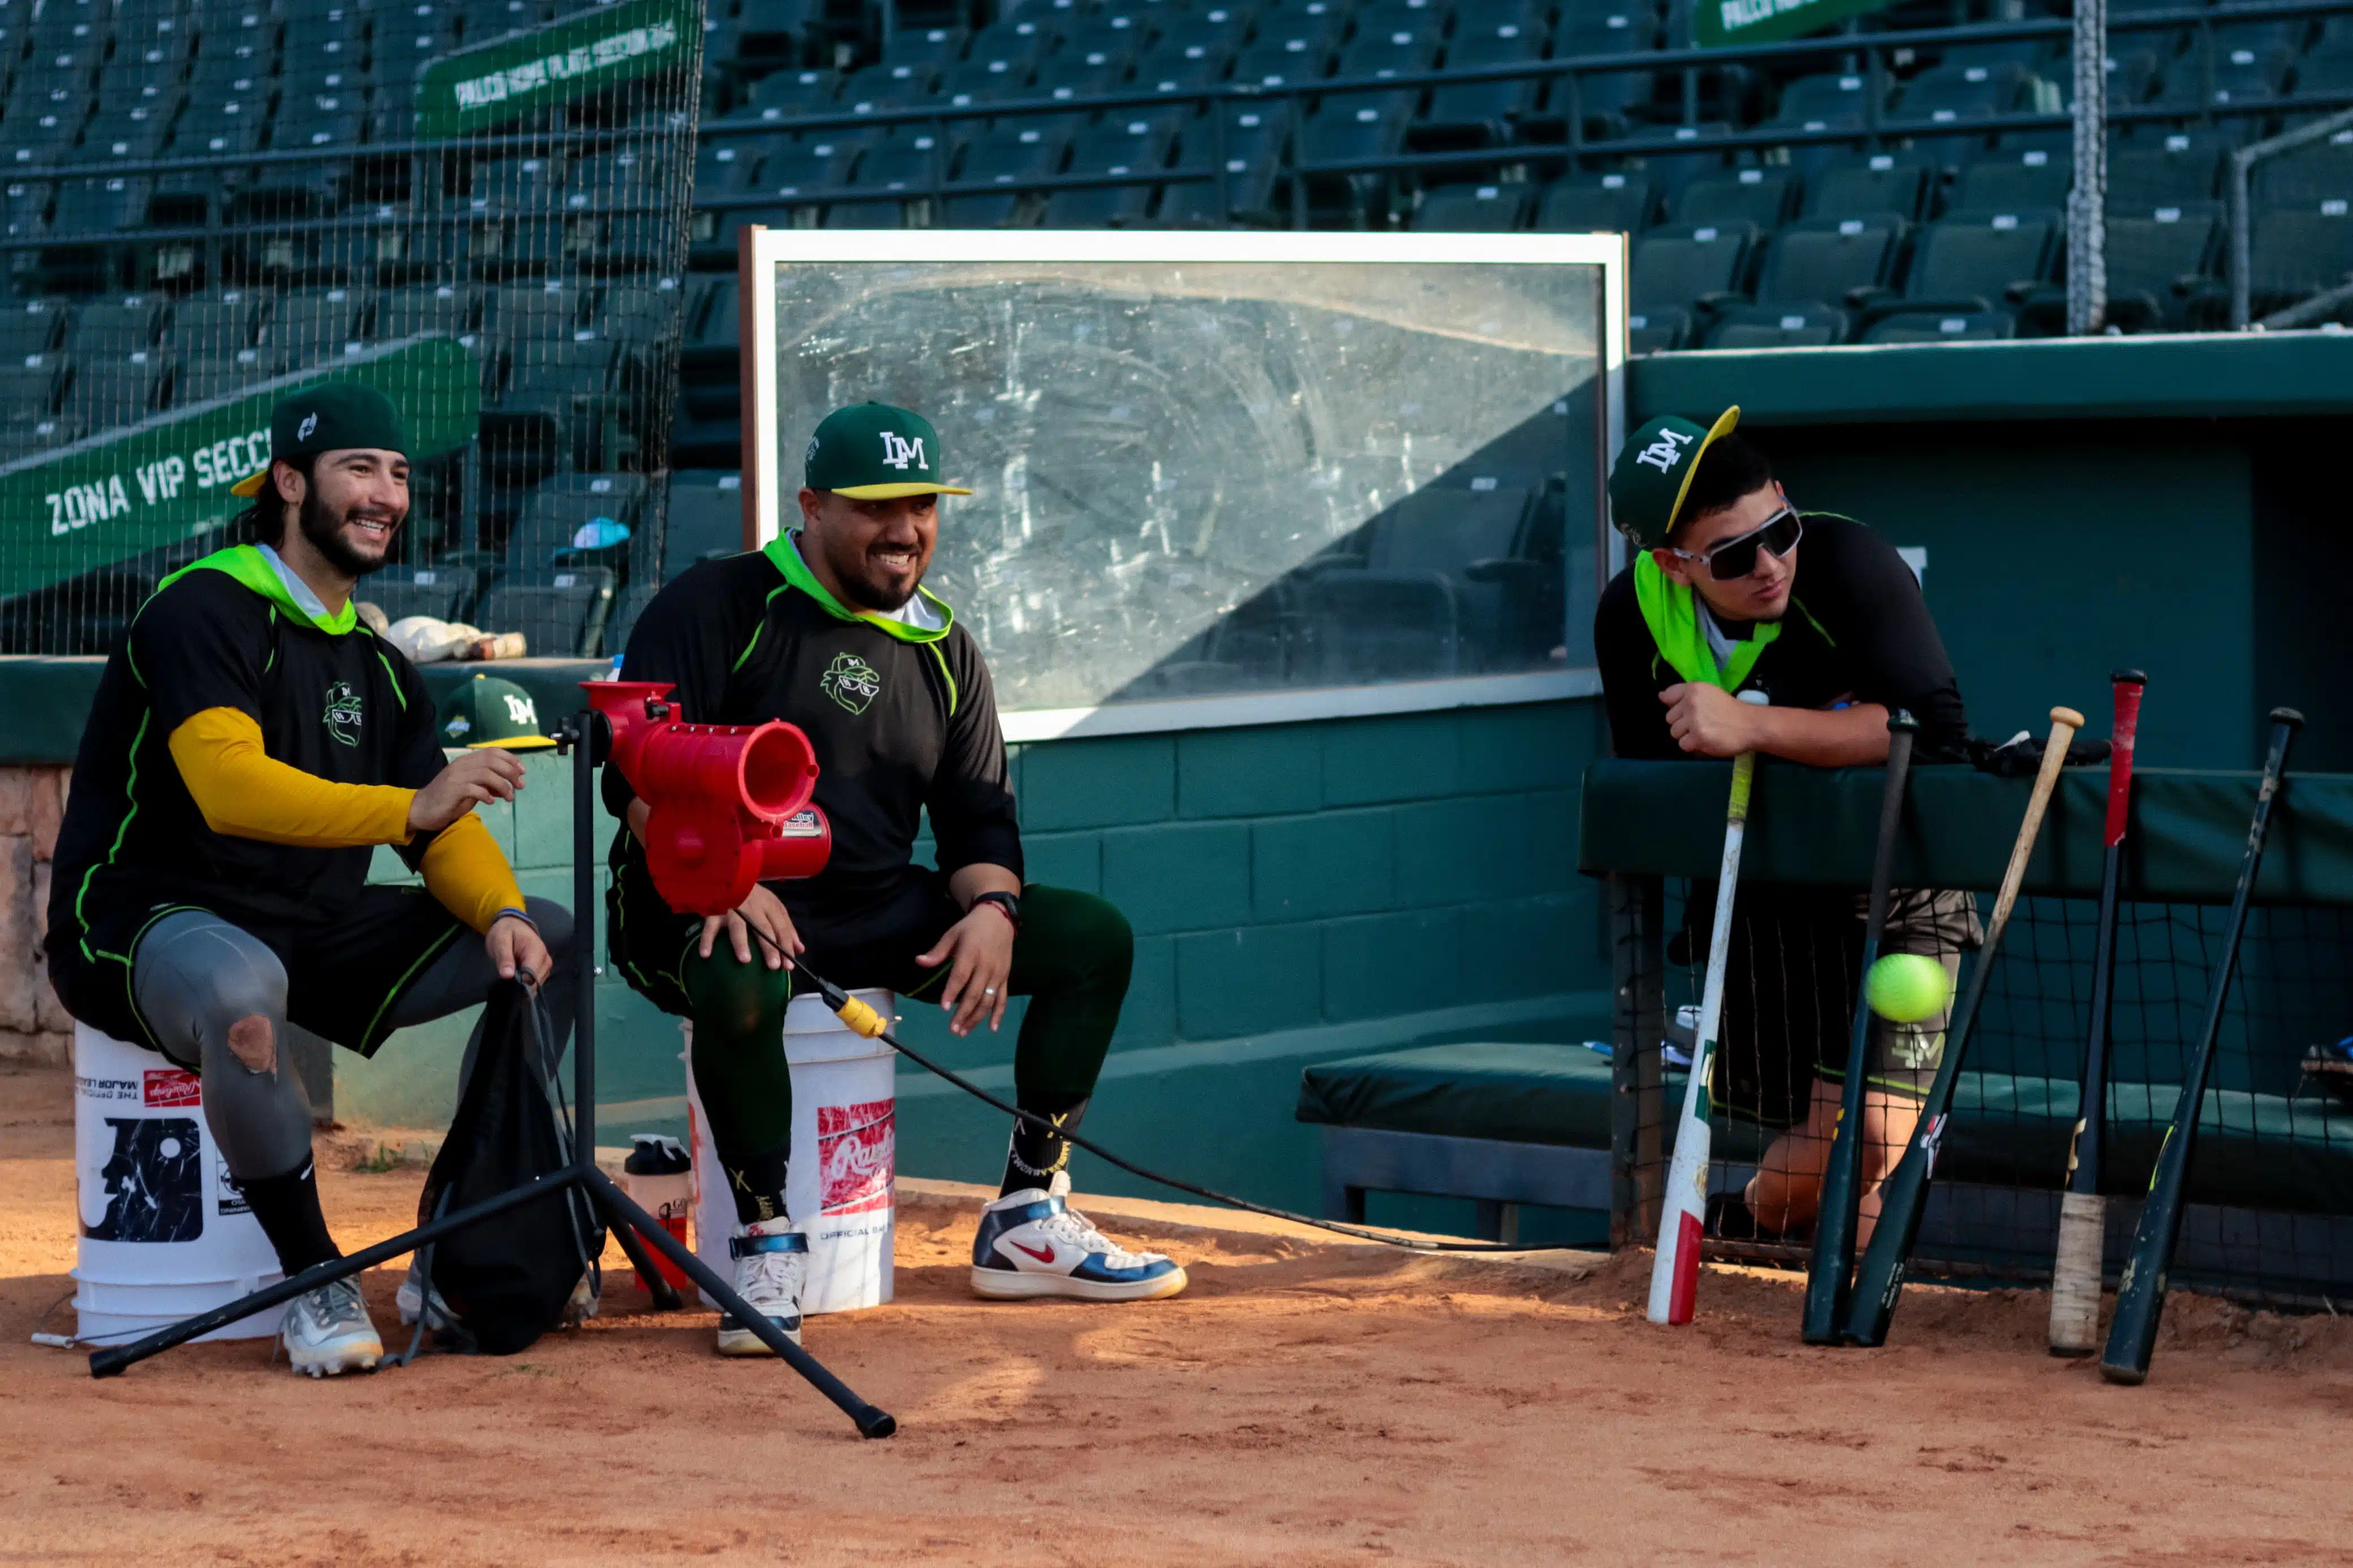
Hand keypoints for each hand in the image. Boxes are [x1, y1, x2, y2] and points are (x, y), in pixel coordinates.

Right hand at [409, 750, 524, 835]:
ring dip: (503, 786)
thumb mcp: (472, 789)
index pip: (492, 751)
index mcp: (467, 761)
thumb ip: (488, 784)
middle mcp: (462, 765)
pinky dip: (487, 795)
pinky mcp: (452, 790)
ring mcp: (456, 776)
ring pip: (486, 774)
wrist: (422, 809)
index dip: (510, 759)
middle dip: (511, 772)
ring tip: (509, 797)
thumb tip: (510, 786)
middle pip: (492, 760)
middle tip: (520, 786)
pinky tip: (491, 802)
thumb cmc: (449, 799)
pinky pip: (475, 789)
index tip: (522, 771)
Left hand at [487, 913, 550, 987]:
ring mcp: (545, 965)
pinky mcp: (543, 969)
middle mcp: (545, 959)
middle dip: (520, 984)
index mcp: (536, 951)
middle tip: (507, 975)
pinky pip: (536, 981)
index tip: (507, 980)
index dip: (518, 983)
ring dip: (523, 983)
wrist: (513, 924)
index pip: (532, 976)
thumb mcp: (500, 941)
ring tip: (511, 973)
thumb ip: (504, 958)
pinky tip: (517, 975)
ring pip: (536, 984)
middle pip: (535, 982)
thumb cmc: (506, 931)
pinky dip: (526, 982)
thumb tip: (507, 975)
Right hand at [698, 881, 800, 969]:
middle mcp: (753, 907)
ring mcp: (733, 909)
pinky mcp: (715, 911)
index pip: (781, 927)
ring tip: (745, 960)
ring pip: (738, 926)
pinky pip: (710, 927)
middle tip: (774, 966)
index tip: (789, 966)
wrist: (730, 875)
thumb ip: (786, 928)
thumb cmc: (755, 897)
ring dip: (741, 943)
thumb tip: (800, 949)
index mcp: (770, 905)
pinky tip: (705, 955)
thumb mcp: (774, 907)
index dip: (786, 946)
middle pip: (763, 928)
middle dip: (769, 947)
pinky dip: (707, 940)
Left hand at [915, 905, 1013, 1036]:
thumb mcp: (952, 934)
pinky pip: (1003, 998)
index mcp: (971, 953)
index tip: (943, 1008)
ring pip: (988, 1000)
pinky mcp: (1005, 977)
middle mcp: (986, 966)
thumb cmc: (971, 927)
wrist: (999, 918)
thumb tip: (919, 961)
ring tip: (964, 1031)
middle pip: (974, 993)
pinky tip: (992, 1028)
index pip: (961, 976)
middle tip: (952, 1029)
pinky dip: (998, 1014)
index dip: (952, 992)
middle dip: (963, 1013)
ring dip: (976, 1018)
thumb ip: (937, 952)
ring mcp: (998, 973)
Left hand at [1660, 683, 1764, 757]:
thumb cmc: (1729, 710)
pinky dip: (1693, 746)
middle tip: (1701, 723)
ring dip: (1687, 736)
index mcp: (1694, 689)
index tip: (1690, 711)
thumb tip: (1661, 696)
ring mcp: (1694, 720)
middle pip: (1670, 718)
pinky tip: (1705, 741)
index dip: (1677, 706)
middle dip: (1682, 723)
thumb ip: (1684, 695)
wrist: (1750, 725)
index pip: (1669, 696)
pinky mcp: (1697, 737)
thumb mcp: (1709, 694)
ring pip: (1674, 732)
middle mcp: (1691, 702)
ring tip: (1703, 733)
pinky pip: (1683, 745)